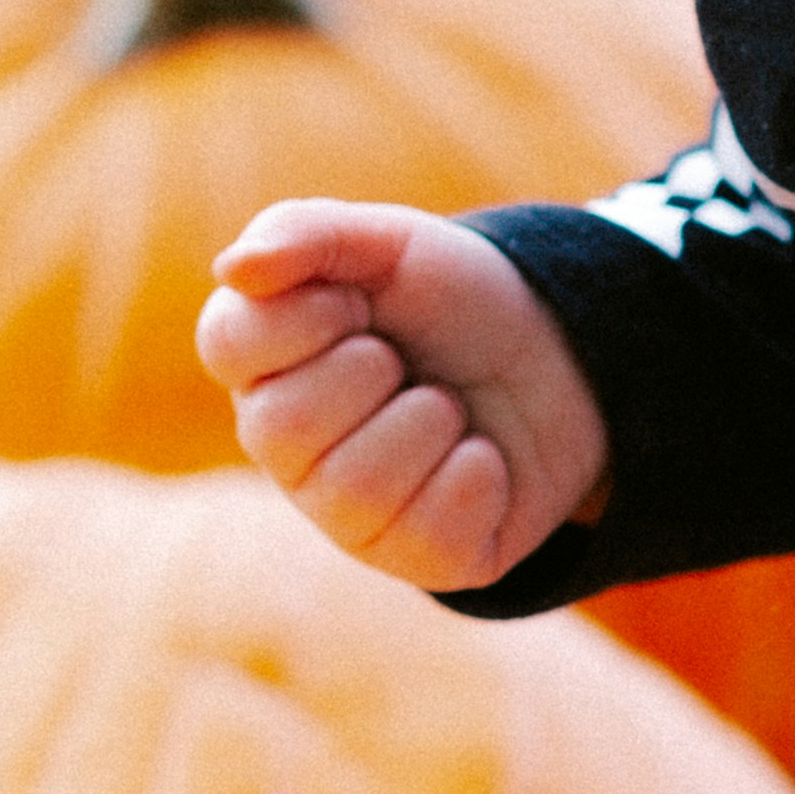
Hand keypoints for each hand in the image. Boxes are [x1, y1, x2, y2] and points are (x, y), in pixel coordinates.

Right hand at [195, 199, 607, 592]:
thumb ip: (307, 234)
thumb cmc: (457, 301)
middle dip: (371, 371)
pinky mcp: (416, 559)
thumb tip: (231, 268)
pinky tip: (482, 457)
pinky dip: (476, 476)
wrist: (566, 356)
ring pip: (357, 487)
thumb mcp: (392, 244)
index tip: (361, 301)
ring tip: (448, 408)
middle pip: (283, 426)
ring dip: (429, 423)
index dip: (310, 313)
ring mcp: (346, 516)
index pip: (228, 344)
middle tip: (407, 361)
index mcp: (264, 368)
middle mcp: (287, 452)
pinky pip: (428, 532)